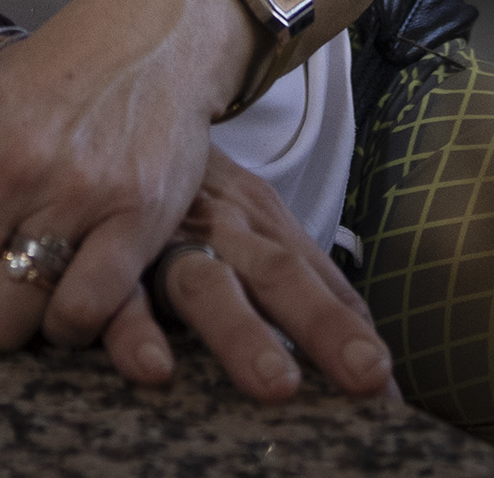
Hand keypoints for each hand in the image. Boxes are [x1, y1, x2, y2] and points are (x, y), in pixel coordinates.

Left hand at [0, 0, 230, 356]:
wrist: (158, 31)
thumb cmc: (54, 84)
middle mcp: (8, 163)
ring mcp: (75, 189)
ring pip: (7, 320)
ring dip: (16, 325)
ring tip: (33, 291)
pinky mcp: (138, 214)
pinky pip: (79, 315)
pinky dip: (71, 327)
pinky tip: (77, 292)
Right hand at [92, 146, 393, 406]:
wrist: (114, 108)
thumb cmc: (191, 191)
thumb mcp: (253, 220)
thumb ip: (312, 287)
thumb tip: (377, 363)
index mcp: (260, 224)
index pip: (316, 279)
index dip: (351, 329)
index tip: (386, 383)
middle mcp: (222, 231)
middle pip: (278, 275)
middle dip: (322, 325)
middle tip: (365, 375)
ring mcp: (166, 242)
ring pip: (206, 286)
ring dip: (243, 334)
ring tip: (276, 385)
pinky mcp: (107, 258)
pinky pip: (117, 297)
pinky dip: (136, 333)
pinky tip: (154, 370)